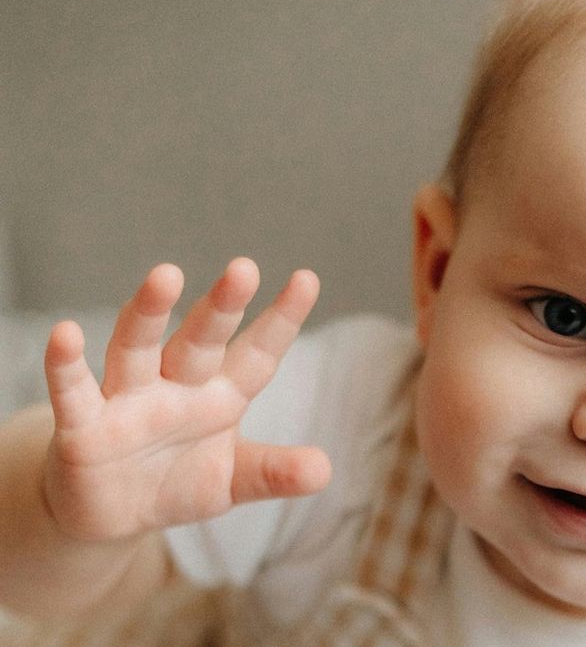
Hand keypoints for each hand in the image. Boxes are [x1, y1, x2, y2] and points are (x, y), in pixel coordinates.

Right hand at [41, 258, 330, 541]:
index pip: (257, 352)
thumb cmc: (178, 481)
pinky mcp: (83, 427)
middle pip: (201, 339)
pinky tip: (65, 335)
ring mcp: (129, 401)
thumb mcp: (232, 481)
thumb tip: (324, 471)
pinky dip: (67, 365)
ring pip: (138, 347)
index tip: (308, 278)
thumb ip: (273, 472)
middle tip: (244, 268)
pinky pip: (75, 391)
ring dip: (150, 313)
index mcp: (221, 395)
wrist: (113, 514)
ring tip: (166, 275)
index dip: (282, 319)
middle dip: (222, 306)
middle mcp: (177, 386)